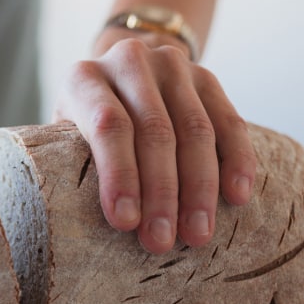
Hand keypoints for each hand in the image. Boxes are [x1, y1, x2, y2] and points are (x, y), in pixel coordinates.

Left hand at [55, 35, 256, 251]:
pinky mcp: (206, 77)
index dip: (120, 175)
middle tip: (162, 241)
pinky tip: (238, 196)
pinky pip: (229, 121)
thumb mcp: (65, 139)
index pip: (108, 126)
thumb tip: (89, 226)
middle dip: (161, 192)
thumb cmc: (82, 127)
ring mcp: (172, 65)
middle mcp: (129, 61)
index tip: (125, 223)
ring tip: (197, 234)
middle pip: (155, 131)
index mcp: (85, 79)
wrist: (117, 77)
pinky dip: (237, 160)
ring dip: (199, 188)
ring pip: (195, 129)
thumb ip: (74, 164)